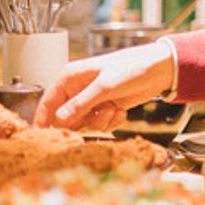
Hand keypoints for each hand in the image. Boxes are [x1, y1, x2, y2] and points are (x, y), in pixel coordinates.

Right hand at [34, 41, 174, 130]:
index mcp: (70, 78)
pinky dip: (111, 121)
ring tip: (113, 107)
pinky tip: (121, 109)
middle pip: (66, 118)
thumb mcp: (104, 87)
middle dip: (83, 121)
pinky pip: (100, 125)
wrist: (159, 70)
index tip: (49, 137)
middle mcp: (77, 89)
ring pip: (85, 124)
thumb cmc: (131, 68)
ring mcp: (92, 100)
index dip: (45, 121)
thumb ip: (81, 104)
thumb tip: (59, 120)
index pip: (47, 103)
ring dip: (101, 121)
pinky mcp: (105, 108)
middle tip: (97, 113)